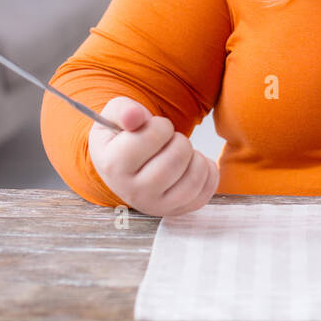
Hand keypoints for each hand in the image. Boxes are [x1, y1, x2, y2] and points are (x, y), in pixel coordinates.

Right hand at [88, 96, 218, 216]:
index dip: (160, 125)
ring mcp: (155, 206)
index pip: (151, 137)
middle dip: (180, 140)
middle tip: (170, 140)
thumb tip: (134, 116)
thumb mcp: (114, 116)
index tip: (155, 128)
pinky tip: (194, 163)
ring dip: (195, 157)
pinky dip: (208, 172)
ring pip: (193, 179)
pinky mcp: (176, 211)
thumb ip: (123, 110)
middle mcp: (132, 192)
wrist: (126, 166)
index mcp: (112, 166)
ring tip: (182, 152)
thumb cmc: (123, 138)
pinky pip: (205, 193)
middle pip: (176, 159)